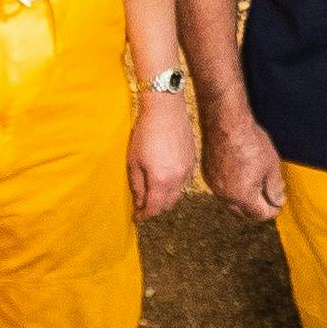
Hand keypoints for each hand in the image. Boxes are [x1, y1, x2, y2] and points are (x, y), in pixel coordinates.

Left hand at [125, 90, 198, 221]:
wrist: (166, 110)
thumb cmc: (145, 133)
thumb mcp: (134, 160)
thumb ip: (137, 185)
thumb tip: (139, 201)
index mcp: (161, 180)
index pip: (154, 208)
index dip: (144, 215)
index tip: (137, 217)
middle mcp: (178, 179)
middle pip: (168, 205)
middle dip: (155, 209)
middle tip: (144, 207)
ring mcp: (188, 170)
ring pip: (178, 194)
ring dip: (166, 198)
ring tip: (154, 194)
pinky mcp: (192, 160)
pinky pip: (184, 181)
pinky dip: (174, 186)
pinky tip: (165, 180)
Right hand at [204, 96, 288, 222]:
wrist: (226, 123)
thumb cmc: (250, 142)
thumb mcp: (271, 165)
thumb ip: (275, 187)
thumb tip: (278, 201)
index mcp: (242, 196)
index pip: (260, 214)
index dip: (273, 210)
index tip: (279, 204)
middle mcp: (225, 195)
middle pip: (243, 211)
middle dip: (257, 207)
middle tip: (269, 198)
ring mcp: (213, 185)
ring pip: (231, 200)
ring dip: (243, 198)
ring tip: (256, 186)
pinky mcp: (207, 173)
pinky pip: (221, 188)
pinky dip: (232, 187)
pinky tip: (240, 175)